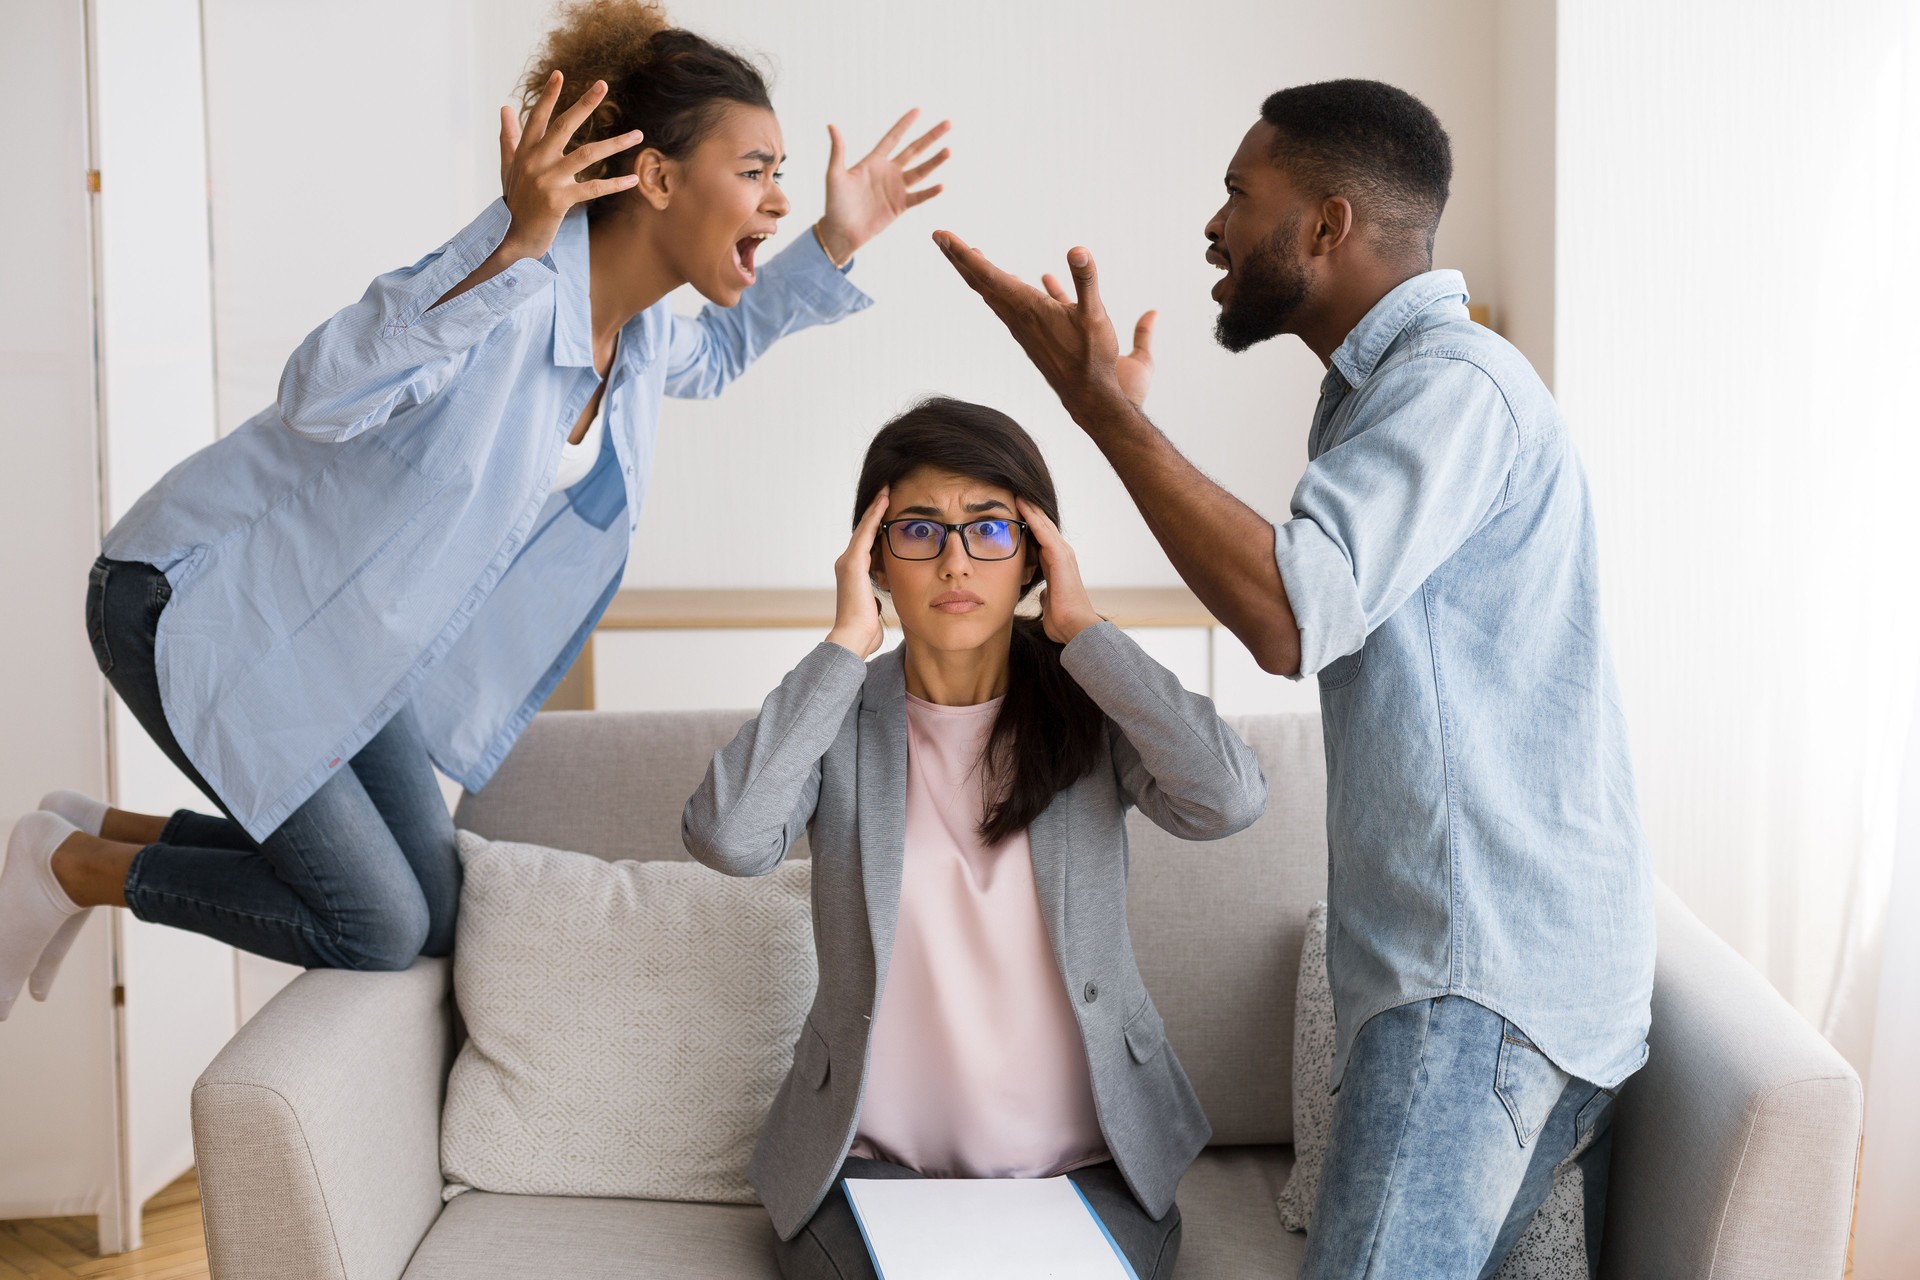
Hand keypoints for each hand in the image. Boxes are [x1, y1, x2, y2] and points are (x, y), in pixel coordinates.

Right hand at [496, 72, 645, 260]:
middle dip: (584, 104)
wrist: (512, 239)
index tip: (559, 73)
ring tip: (637, 134)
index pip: (537, 117)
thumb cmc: (515, 202)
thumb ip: (509, 137)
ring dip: (615, 143)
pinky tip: (634, 179)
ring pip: (587, 154)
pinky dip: (615, 184)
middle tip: (603, 85)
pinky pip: (593, 188)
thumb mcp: (509, 167)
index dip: (548, 95)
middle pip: (564, 125)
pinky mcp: (560, 200)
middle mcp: (536, 161)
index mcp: (525, 151)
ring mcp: (548, 180)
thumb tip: (505, 107)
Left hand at [814, 109, 951, 265]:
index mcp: (873, 161)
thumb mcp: (834, 175)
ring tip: (949, 149)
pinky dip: (930, 192)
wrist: (841, 232)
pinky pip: (918, 197)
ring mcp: (896, 189)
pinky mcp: (900, 206)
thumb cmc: (835, 203)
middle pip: (914, 150)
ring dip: (935, 161)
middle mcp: (889, 172)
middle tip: (948, 123)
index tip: (919, 110)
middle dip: (931, 137)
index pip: (893, 138)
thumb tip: (831, 125)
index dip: (905, 124)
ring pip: (921, 171)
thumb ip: (838, 150)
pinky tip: (942, 185)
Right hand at [827, 489, 889, 657]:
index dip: (877, 526)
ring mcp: (848, 562)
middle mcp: (847, 564)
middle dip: (876, 511)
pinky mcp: (852, 563)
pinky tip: (885, 501)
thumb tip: (880, 597)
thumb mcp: (873, 607)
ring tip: (887, 490)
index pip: (867, 544)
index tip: (888, 511)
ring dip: (876, 508)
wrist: (853, 638)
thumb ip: (875, 597)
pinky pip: (866, 532)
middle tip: (887, 491)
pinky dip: (875, 515)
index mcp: (854, 574)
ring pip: (865, 528)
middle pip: (865, 531)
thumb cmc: (865, 630)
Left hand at [936, 233, 1156, 416]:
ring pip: (992, 293)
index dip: (962, 253)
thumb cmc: (1092, 358)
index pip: (987, 274)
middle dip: (958, 257)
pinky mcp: (1031, 333)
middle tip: (938, 237)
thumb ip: (1085, 281)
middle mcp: (1017, 316)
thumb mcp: (1094, 315)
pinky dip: (1003, 286)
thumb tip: (1077, 250)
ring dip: (976, 272)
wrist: (1088, 397)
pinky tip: (1012, 279)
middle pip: (979, 282)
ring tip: (967, 255)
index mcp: (1026, 307)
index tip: (940, 235)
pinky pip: (1010, 303)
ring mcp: (1022, 326)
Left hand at [1017, 499, 1101, 644]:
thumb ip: (1047, 595)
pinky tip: (1021, 506)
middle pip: (1044, 528)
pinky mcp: (1060, 556)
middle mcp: (1062, 556)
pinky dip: (1032, 517)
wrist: (1075, 627)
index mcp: (1057, 566)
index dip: (1030, 527)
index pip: (1041, 540)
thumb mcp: (1050, 603)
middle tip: (1016, 497)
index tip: (1016, 516)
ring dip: (1031, 510)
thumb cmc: (1063, 620)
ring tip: (1017, 495)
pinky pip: (1043, 531)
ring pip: (1044, 525)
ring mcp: (1063, 554)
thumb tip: (1044, 595)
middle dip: (1031, 513)